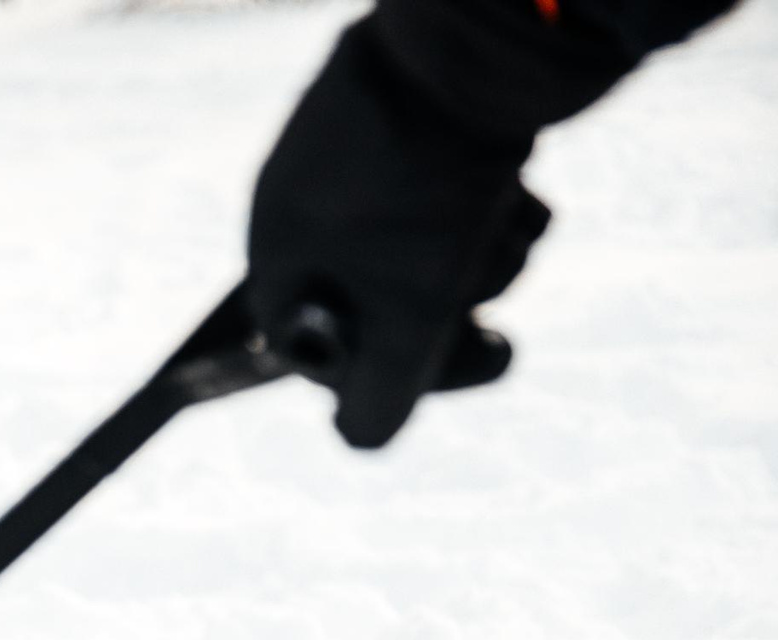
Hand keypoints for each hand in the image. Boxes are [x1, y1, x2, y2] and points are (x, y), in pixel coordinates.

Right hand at [247, 18, 550, 449]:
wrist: (484, 39)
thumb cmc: (428, 186)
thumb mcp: (410, 311)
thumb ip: (381, 392)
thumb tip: (361, 440)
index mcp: (277, 247)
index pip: (310, 351)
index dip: (379, 378)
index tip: (439, 370)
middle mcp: (304, 202)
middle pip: (376, 302)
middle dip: (444, 312)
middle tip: (491, 303)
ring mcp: (360, 156)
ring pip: (425, 248)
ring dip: (481, 259)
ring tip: (512, 225)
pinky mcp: (417, 119)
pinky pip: (448, 191)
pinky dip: (489, 208)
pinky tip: (521, 192)